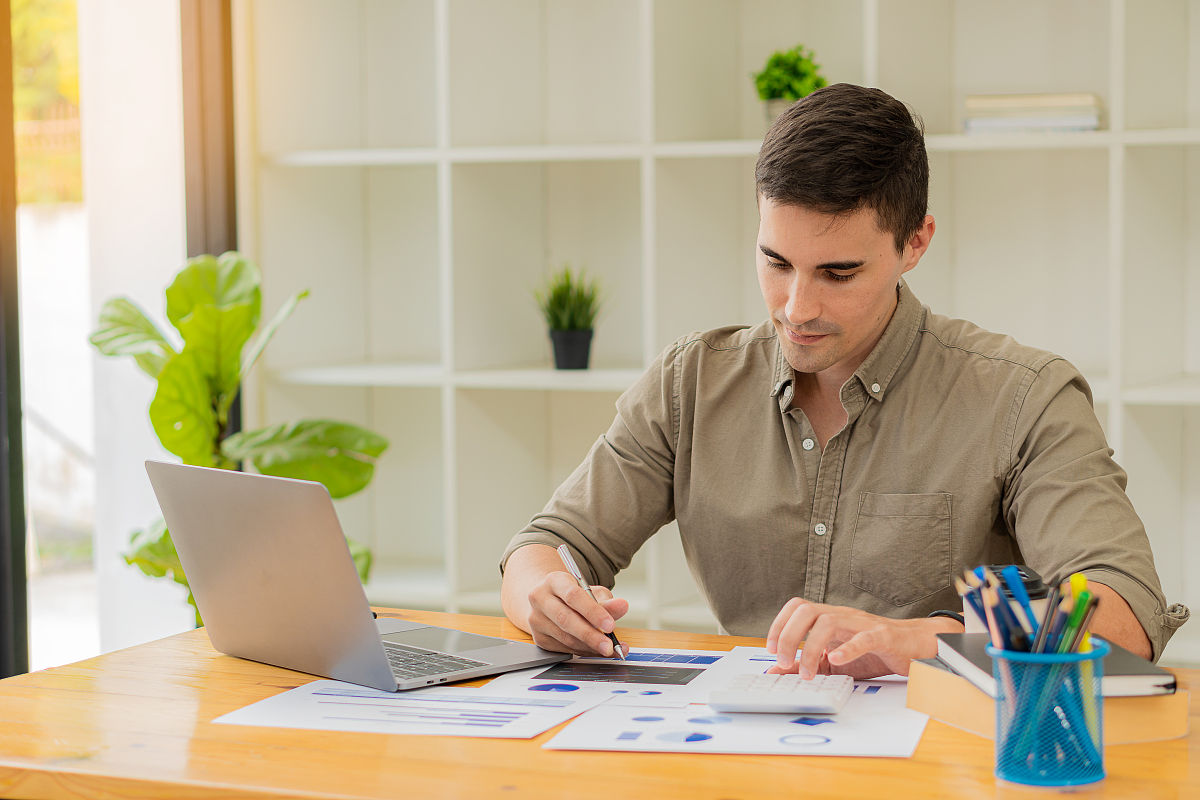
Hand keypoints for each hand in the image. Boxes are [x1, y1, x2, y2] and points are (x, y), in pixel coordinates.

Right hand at [524, 571, 628, 656]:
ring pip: (565, 638)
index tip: (610, 625)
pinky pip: (564, 649)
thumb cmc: (574, 595)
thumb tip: (622, 606)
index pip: (573, 596)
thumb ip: (607, 601)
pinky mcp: (539, 638)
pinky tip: (596, 650)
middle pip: (566, 619)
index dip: (593, 612)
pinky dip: (583, 651)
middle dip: (591, 635)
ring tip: (610, 650)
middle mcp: (541, 599)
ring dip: (590, 647)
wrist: (550, 601)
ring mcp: (537, 620)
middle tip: (610, 646)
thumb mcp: (592, 592)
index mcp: (554, 581)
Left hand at [765, 598, 961, 679]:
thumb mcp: (834, 662)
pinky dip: (847, 648)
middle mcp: (843, 615)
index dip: (779, 625)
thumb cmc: (875, 653)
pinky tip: (836, 660)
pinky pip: (864, 638)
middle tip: (782, 662)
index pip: (797, 607)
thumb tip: (775, 673)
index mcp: (830, 618)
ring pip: (829, 622)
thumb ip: (807, 665)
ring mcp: (862, 624)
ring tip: (808, 673)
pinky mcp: (883, 636)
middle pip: (806, 610)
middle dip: (788, 636)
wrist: (915, 648)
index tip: (770, 650)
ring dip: (811, 647)